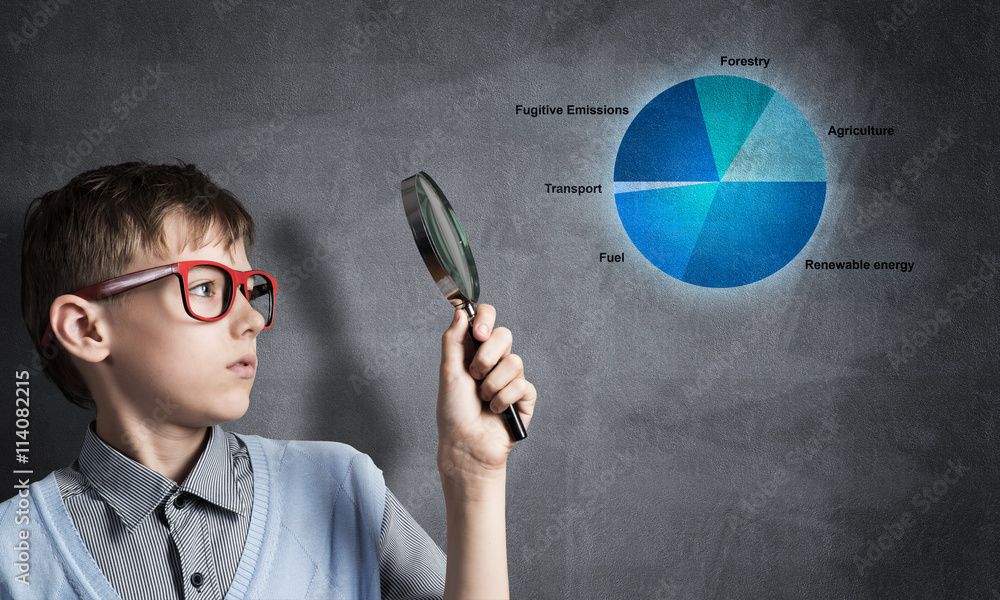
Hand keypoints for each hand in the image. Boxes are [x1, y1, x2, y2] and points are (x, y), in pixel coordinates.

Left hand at [437, 303, 535, 484]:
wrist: (465, 444)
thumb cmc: (453, 412)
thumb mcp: (448, 371)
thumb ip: (453, 339)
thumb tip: (460, 311)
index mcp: (474, 350)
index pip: (486, 319)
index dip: (486, 319)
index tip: (478, 333)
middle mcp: (494, 360)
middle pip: (505, 335)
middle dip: (487, 357)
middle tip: (475, 375)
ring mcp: (511, 378)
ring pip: (514, 362)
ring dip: (493, 384)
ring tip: (483, 399)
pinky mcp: (524, 397)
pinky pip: (523, 385)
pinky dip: (504, 399)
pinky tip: (495, 410)